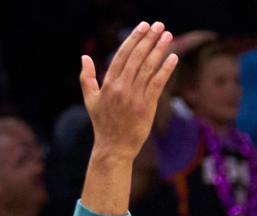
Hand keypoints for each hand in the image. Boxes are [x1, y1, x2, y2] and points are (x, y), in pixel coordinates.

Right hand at [81, 21, 177, 160]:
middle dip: (149, 39)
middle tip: (159, 25)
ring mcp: (135, 97)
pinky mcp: (147, 107)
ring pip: (148, 68)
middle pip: (137, 57)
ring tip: (167, 35)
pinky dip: (166, 70)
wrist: (114, 148)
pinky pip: (158, 84)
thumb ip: (87, 78)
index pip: (123, 54)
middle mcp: (122, 87)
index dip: (134, 38)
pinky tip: (173, 58)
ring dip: (159, 50)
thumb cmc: (103, 124)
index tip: (143, 26)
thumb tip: (84, 57)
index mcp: (109, 83)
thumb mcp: (90, 100)